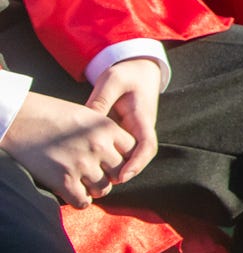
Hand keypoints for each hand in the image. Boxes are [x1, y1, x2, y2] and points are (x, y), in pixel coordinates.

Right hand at [0, 92, 135, 207]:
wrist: (19, 119)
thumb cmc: (51, 114)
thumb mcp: (87, 114)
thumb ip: (105, 132)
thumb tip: (117, 152)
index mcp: (107, 128)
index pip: (133, 151)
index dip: (122, 157)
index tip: (110, 159)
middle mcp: (99, 146)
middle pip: (119, 172)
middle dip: (109, 174)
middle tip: (95, 172)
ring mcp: (82, 164)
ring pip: (103, 189)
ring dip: (94, 188)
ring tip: (83, 182)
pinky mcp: (64, 180)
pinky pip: (83, 202)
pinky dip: (80, 200)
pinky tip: (72, 192)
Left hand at [85, 58, 160, 185]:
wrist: (140, 69)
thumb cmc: (127, 74)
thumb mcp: (112, 81)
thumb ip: (100, 100)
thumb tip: (85, 119)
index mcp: (142, 117)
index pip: (146, 145)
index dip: (136, 163)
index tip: (122, 176)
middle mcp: (142, 128)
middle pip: (140, 157)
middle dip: (126, 172)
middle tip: (104, 183)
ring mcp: (135, 131)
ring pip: (131, 156)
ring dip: (119, 168)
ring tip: (97, 179)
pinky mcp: (127, 131)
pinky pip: (123, 150)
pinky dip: (113, 160)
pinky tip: (94, 165)